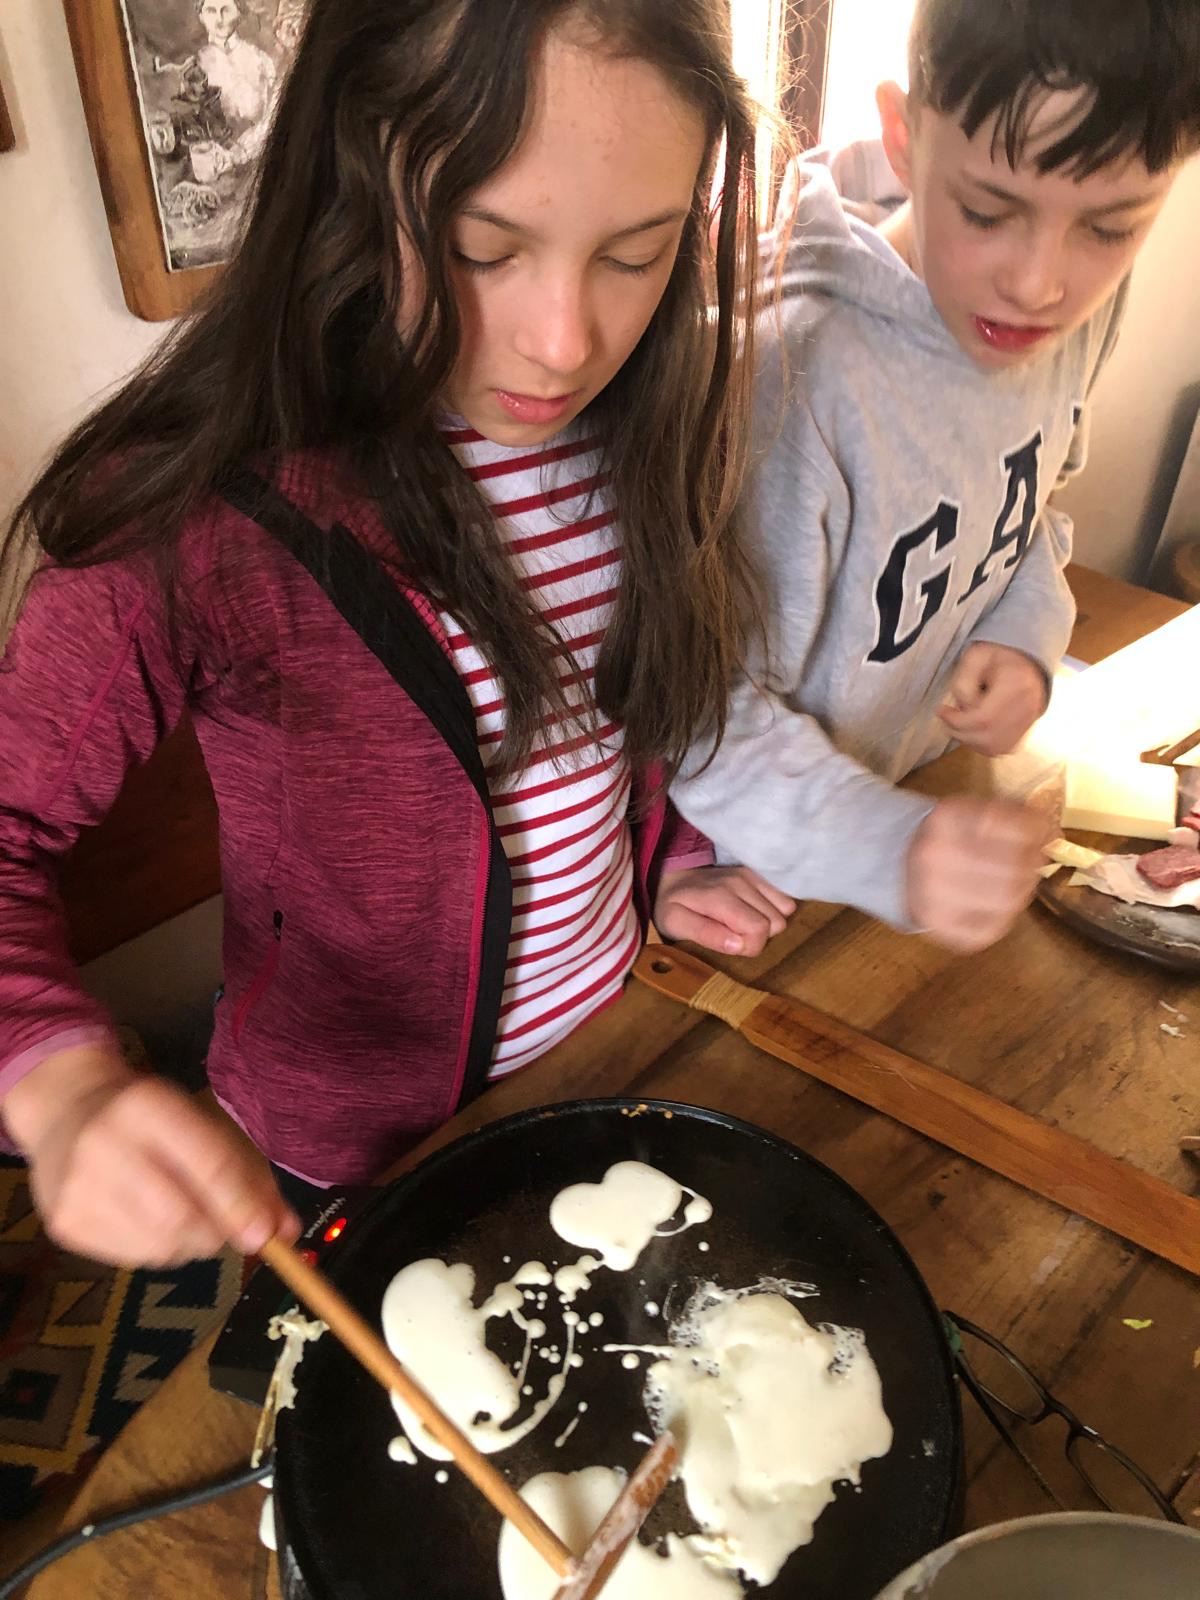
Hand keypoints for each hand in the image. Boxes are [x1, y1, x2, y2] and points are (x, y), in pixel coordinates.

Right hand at [3, 1046, 298, 1268]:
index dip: (241, 1205)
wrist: (66, 1111)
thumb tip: (288, 1232)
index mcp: (147, 1106)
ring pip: (159, 1246)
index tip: (266, 1235)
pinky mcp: (64, 1224)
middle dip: (217, 1232)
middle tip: (225, 1228)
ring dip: (190, 1245)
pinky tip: (151, 1222)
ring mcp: (77, 1188)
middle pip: (181, 1216)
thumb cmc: (151, 1119)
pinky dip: (158, 1251)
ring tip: (185, 1217)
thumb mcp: (202, 1126)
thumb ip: (249, 1177)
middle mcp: (105, 1144)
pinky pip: (133, 1260)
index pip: (207, 1163)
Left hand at [654, 865, 795, 956]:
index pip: (759, 930)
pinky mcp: (759, 873)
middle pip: (776, 923)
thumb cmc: (673, 905)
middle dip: (759, 937)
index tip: (730, 945)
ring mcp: (753, 875)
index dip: (749, 947)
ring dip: (769, 923)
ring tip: (744, 923)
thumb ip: (705, 934)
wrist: (674, 876)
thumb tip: (739, 945)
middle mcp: (741, 882)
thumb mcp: (674, 924)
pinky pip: (785, 897)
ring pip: (785, 910)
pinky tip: (755, 912)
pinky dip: (776, 909)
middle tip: (734, 934)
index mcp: (720, 897)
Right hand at [906, 796, 1050, 953]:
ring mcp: (932, 893)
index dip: (1037, 830)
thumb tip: (1056, 835)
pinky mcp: (937, 925)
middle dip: (1033, 864)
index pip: (1013, 825)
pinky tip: (996, 904)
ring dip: (1023, 891)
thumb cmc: (951, 836)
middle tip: (1033, 861)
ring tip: (1017, 882)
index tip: (1041, 833)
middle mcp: (935, 855)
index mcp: (946, 818)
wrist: (900, 865)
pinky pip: (989, 929)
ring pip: (1006, 901)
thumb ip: (1017, 817)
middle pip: (1014, 868)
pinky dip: (1004, 918)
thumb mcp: (976, 811)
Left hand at [939, 643, 1047, 756]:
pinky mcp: (1027, 729)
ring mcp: (1030, 720)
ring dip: (970, 741)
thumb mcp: (975, 656)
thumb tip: (963, 708)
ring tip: (961, 722)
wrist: (1025, 658)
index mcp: (1016, 684)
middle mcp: (1028, 706)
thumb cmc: (998, 654)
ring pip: (996, 748)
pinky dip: (984, 745)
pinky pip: (1004, 748)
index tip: (941, 711)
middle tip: (948, 718)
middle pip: (989, 737)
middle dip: (960, 733)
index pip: (984, 718)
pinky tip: (974, 730)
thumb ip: (964, 681)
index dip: (957, 721)